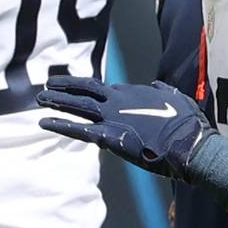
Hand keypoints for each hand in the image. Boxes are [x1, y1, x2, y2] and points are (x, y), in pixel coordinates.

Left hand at [36, 76, 215, 178]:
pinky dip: (60, 124)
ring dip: (57, 101)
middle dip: (65, 87)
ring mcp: (112, 117)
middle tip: (47, 85)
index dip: (92, 90)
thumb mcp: (177, 99)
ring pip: (78, 105)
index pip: (106, 89)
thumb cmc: (187, 123)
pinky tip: (44, 122)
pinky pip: (79, 130)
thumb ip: (163, 91)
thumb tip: (156, 85)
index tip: (81, 92)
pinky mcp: (109, 136)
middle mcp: (119, 100)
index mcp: (134, 92)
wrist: (187, 142)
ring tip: (39, 98)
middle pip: (86, 90)